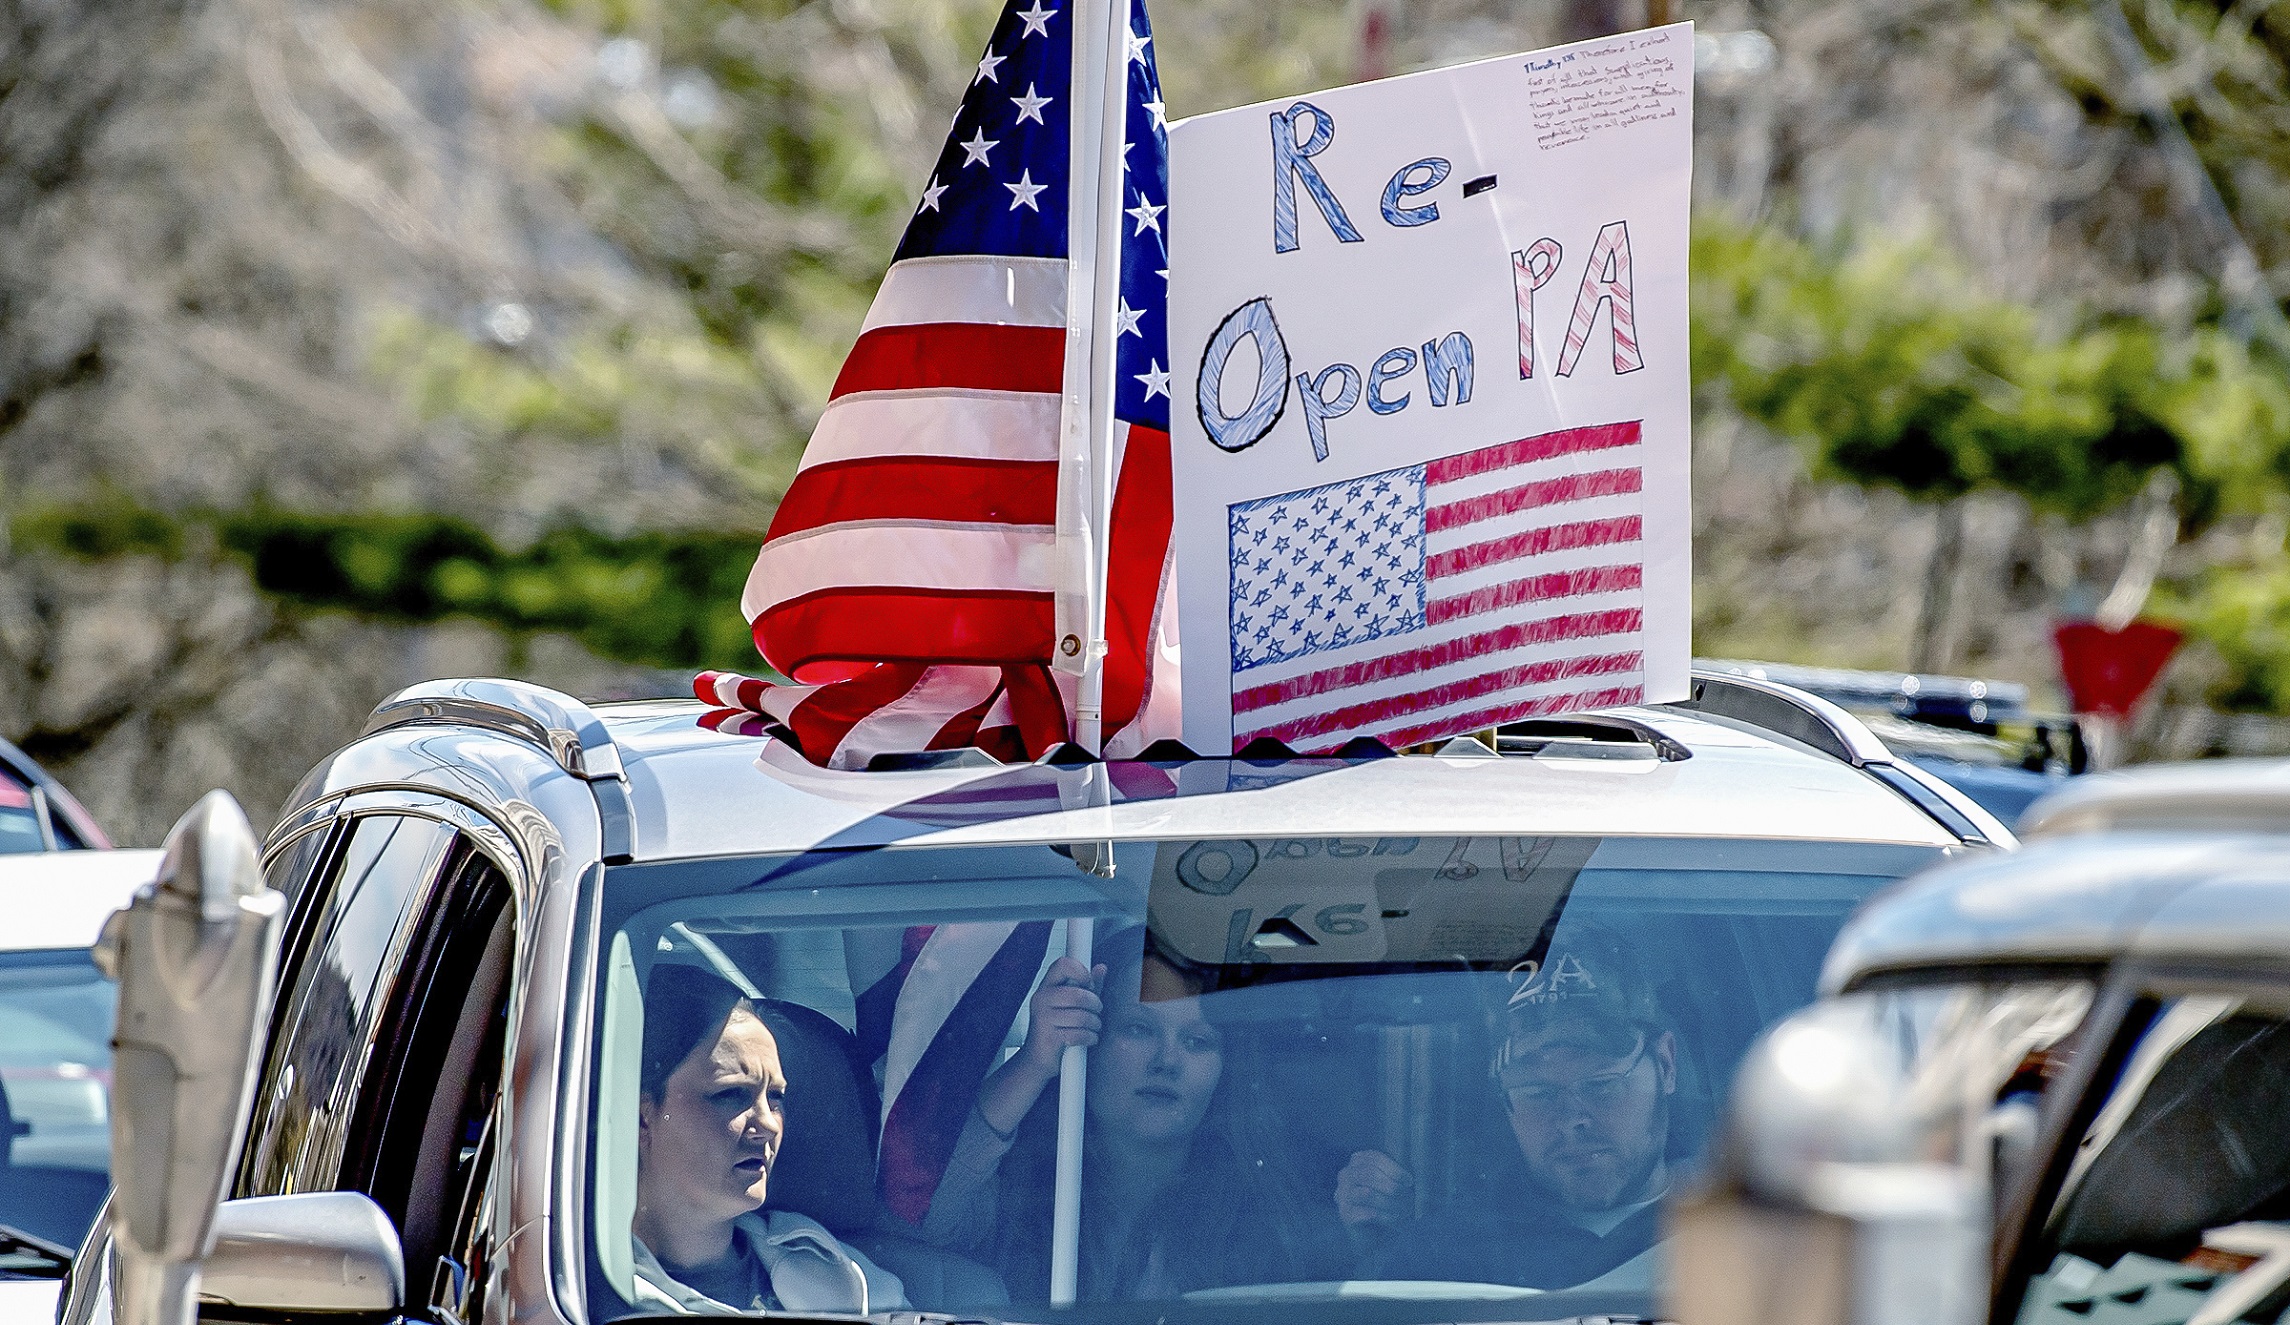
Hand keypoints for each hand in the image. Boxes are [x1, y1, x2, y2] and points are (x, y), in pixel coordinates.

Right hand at [1013, 957, 1103, 1080]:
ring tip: (1093, 1027)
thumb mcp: (1071, 1004)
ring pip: (1082, 1016)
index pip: (1063, 964)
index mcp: (1047, 986)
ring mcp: (1043, 1018)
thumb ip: (1087, 986)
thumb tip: (1101, 968)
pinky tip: (1088, 1038)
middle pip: (1078, 994)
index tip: (1089, 984)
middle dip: (1095, 1005)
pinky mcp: (1049, 1037)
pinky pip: (1080, 1034)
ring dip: (1095, 1024)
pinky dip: (1090, 1038)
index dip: (1081, 971)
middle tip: (1097, 1011)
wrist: (1038, 1059)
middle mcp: (1041, 999)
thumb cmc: (1057, 1028)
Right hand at [1335, 1150, 1413, 1231]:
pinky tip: (1397, 1220)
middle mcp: (1346, 1175)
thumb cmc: (1388, 1204)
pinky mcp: (1345, 1214)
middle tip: (1410, 1198)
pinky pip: (1368, 1213)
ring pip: (1367, 1193)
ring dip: (1391, 1202)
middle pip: (1369, 1174)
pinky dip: (1386, 1216)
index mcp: (1357, 1161)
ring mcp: (1343, 1194)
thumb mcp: (1393, 1183)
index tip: (1410, 1181)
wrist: (1375, 1235)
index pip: (1374, 1158)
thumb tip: (1413, 1172)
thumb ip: (1398, 1174)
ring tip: (1406, 1210)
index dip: (1394, 1169)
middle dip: (1393, 1187)